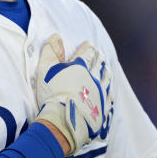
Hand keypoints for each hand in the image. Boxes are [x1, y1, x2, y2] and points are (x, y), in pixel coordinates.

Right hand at [34, 34, 111, 154]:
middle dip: (99, 59)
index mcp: (80, 67)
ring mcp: (100, 94)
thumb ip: (51, 51)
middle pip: (99, 65)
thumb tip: (56, 36)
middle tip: (101, 55)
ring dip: (106, 73)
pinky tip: (110, 93)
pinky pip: (108, 99)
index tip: (90, 44)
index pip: (87, 54)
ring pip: (106, 80)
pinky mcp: (102, 110)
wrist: (64, 121)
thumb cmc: (52, 94)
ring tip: (107, 70)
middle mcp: (93, 78)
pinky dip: (109, 94)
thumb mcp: (46, 69)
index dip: (88, 48)